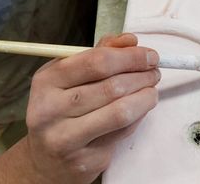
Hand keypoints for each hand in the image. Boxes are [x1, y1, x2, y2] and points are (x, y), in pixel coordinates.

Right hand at [21, 34, 159, 182]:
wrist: (45, 159)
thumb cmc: (61, 110)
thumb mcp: (69, 77)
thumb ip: (98, 54)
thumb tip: (130, 41)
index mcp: (46, 81)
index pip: (95, 62)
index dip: (130, 56)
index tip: (149, 55)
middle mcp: (50, 110)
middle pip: (111, 86)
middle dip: (142, 76)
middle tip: (154, 72)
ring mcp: (65, 138)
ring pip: (120, 111)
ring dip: (145, 97)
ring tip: (151, 90)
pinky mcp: (83, 160)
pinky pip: (121, 132)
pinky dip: (138, 117)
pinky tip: (140, 109)